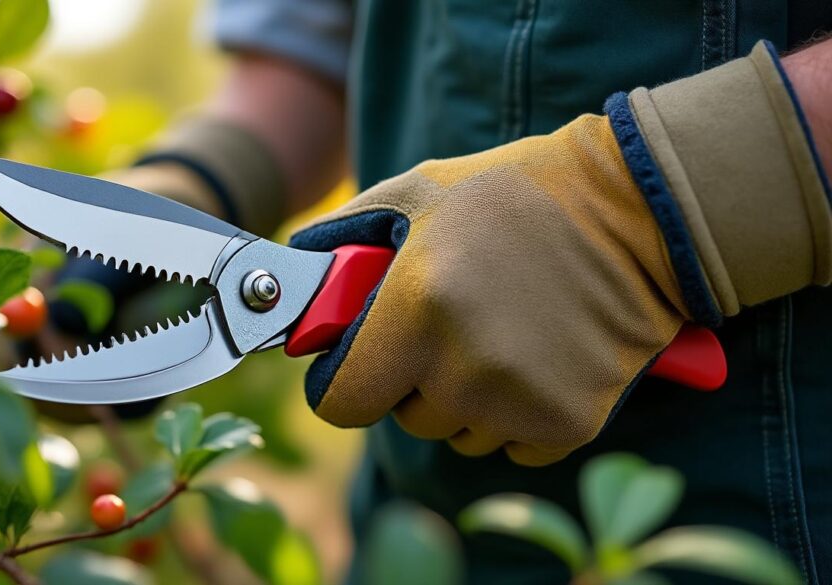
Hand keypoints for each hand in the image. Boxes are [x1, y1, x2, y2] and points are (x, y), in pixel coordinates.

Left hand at [290, 41, 831, 464]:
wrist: (635, 211)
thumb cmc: (514, 195)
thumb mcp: (415, 193)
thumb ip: (341, 238)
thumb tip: (295, 277)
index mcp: (417, 310)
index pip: (341, 404)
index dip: (342, 383)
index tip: (358, 365)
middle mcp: (465, 368)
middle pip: (404, 418)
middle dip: (413, 381)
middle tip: (451, 322)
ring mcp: (520, 402)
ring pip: (459, 434)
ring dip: (467, 398)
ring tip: (503, 331)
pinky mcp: (569, 423)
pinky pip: (513, 446)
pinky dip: (518, 414)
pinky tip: (541, 357)